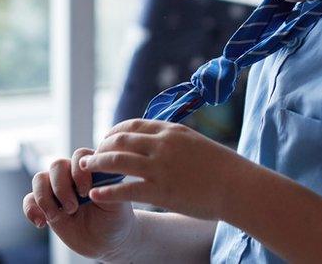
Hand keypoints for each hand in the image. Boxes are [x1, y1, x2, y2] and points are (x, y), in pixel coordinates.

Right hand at [22, 147, 138, 260]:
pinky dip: (31, 209)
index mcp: (92, 169)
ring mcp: (58, 190)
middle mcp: (73, 175)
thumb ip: (108, 188)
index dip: (78, 172)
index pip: (79, 156)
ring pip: (39, 179)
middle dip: (61, 187)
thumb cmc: (115, 218)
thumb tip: (95, 175)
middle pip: (56, 165)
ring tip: (58, 216)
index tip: (86, 191)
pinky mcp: (47, 206)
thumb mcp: (116, 204)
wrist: (106, 242)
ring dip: (45, 198)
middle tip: (73, 208)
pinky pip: (29, 200)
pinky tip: (41, 223)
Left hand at [78, 118, 249, 220]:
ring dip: (96, 165)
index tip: (105, 141)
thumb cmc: (221, 168)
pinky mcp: (160, 190)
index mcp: (170, 131)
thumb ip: (174, 141)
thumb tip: (160, 141)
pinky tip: (96, 196)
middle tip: (90, 158)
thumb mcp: (195, 143)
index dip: (113, 133)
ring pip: (116, 161)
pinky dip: (106, 192)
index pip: (131, 125)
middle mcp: (162, 144)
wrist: (238, 186)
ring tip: (84, 171)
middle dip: (100, 148)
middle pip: (119, 140)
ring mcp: (160, 167)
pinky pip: (124, 190)